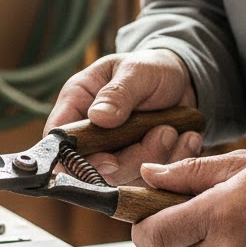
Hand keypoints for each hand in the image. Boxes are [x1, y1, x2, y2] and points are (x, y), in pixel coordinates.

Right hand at [46, 50, 201, 184]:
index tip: (108, 160)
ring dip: (155, 157)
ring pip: (124, 177)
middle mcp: (89, 132)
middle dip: (131, 158)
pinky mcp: (137, 166)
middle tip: (162, 133)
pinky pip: (150, 179)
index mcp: (77, 104)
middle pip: (93, 166)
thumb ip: (118, 93)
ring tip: (173, 130)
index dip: (73, 158)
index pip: (59, 138)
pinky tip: (186, 139)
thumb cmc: (152, 67)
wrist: (185, 79)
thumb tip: (98, 118)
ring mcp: (113, 153)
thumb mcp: (136, 71)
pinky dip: (172, 162)